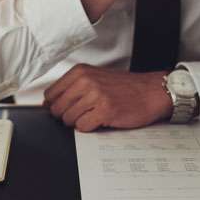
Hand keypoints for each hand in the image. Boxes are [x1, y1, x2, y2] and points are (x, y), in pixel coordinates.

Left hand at [42, 64, 172, 131]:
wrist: (151, 91)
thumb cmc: (125, 87)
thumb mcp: (95, 78)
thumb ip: (73, 87)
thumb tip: (48, 104)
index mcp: (80, 71)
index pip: (50, 94)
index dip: (56, 106)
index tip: (67, 108)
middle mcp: (86, 81)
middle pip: (57, 109)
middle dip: (67, 116)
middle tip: (84, 113)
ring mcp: (95, 95)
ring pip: (68, 119)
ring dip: (80, 122)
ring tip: (96, 114)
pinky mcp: (104, 111)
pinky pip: (83, 127)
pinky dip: (91, 127)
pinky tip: (102, 119)